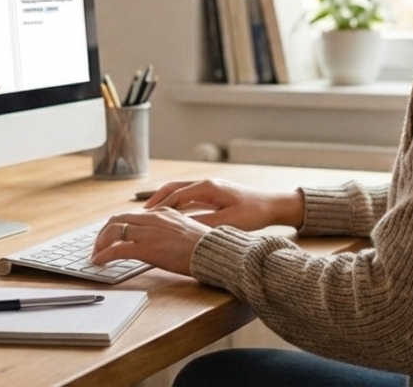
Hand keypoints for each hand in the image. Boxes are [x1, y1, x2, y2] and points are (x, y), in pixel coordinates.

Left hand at [90, 207, 211, 275]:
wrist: (215, 253)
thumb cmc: (205, 247)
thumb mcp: (185, 230)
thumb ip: (168, 230)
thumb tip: (157, 240)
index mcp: (162, 212)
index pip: (130, 215)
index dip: (115, 226)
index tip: (110, 238)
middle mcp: (153, 218)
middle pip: (117, 220)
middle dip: (103, 234)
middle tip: (99, 247)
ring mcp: (150, 232)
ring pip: (114, 231)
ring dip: (100, 244)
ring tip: (96, 256)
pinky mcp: (148, 248)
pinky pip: (117, 250)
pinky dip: (104, 255)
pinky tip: (98, 262)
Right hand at [140, 179, 303, 231]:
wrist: (272, 205)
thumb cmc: (253, 213)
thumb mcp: (228, 222)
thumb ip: (204, 224)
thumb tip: (181, 229)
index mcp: (207, 188)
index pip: (175, 195)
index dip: (158, 207)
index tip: (144, 218)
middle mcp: (206, 184)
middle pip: (173, 189)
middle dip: (155, 201)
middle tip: (140, 215)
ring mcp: (209, 187)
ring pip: (179, 191)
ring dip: (164, 201)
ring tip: (150, 215)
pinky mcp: (213, 194)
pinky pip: (188, 196)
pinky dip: (175, 204)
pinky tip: (170, 216)